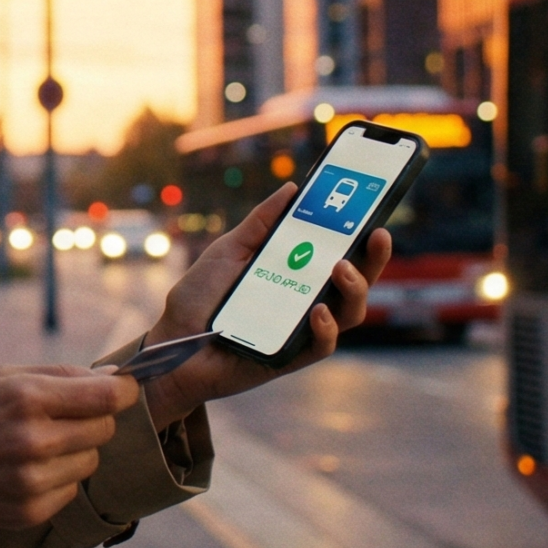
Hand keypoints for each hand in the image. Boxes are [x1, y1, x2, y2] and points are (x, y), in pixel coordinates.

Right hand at [0, 366, 139, 529]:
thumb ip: (59, 375)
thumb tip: (114, 378)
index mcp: (25, 398)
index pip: (107, 396)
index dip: (121, 390)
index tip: (118, 389)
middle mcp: (33, 441)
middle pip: (104, 429)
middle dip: (92, 419)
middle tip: (61, 417)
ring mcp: (32, 481)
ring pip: (90, 461)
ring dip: (73, 451)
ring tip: (35, 446)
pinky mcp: (29, 512)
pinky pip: (70, 490)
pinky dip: (57, 479)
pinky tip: (24, 471)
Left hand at [130, 184, 390, 430]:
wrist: (171, 344)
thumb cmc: (199, 299)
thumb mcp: (229, 251)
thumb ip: (260, 224)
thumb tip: (293, 190)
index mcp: (296, 274)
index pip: (340, 253)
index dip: (363, 236)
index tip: (375, 211)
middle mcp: (305, 301)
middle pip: (356, 282)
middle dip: (373, 259)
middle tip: (376, 235)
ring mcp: (301, 330)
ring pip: (349, 313)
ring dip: (354, 289)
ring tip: (341, 268)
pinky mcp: (291, 357)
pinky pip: (322, 345)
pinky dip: (325, 327)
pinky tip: (317, 311)